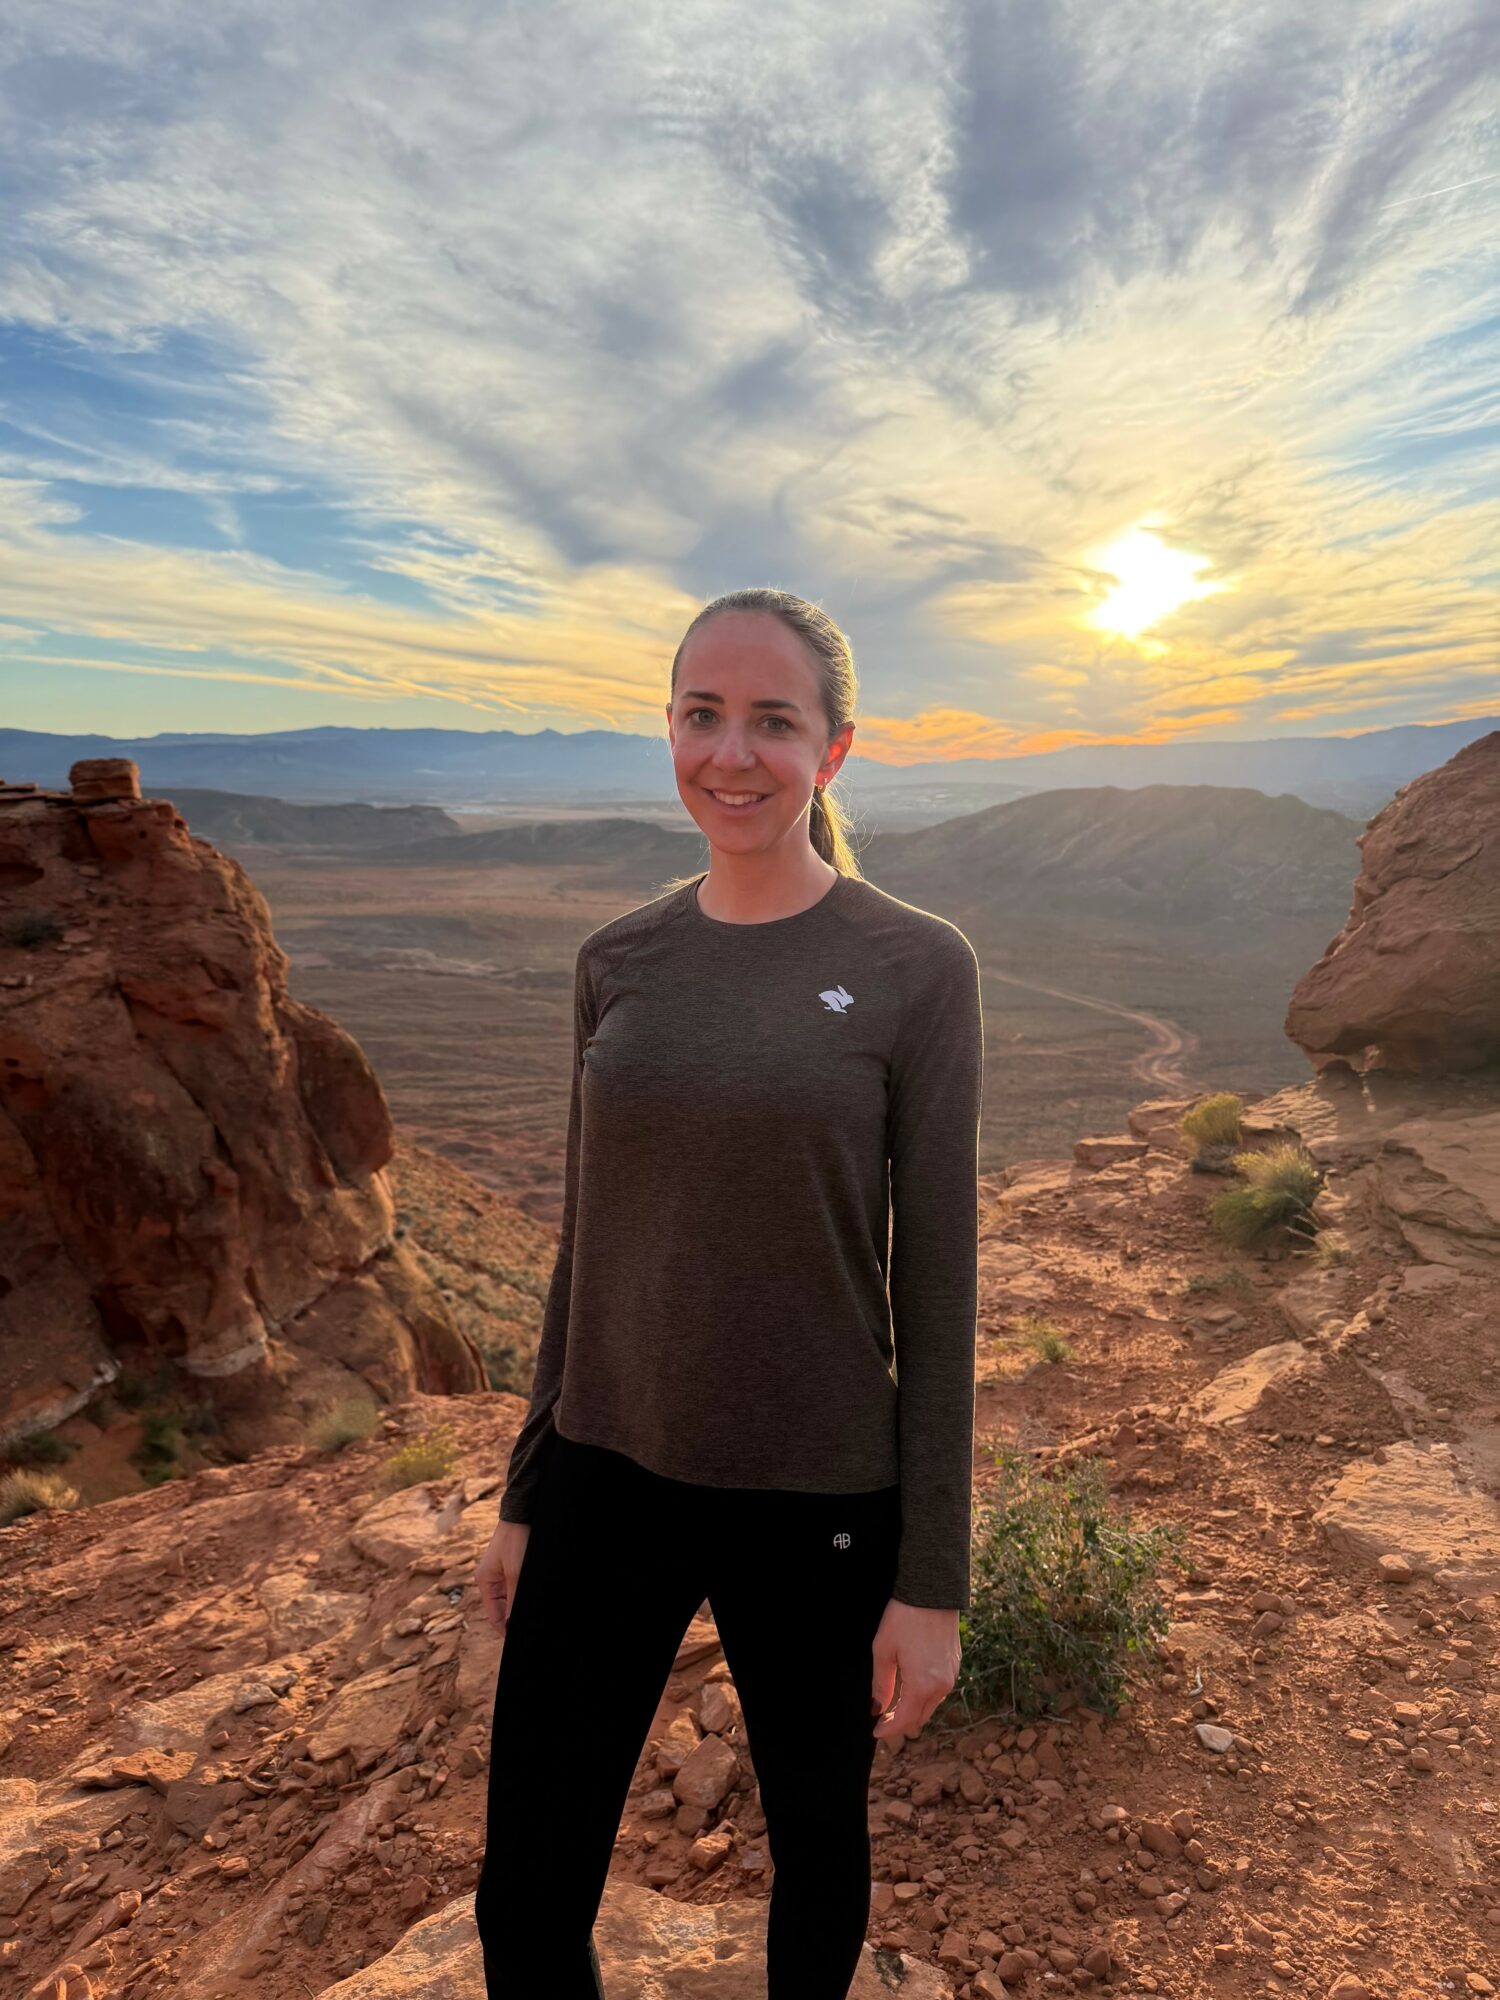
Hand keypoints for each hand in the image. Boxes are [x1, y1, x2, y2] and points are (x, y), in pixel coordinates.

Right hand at [475, 1519, 531, 1632]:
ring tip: (535, 1615)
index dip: (506, 1631)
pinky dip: (525, 1594)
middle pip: (504, 1609)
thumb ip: (514, 1600)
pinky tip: (536, 1598)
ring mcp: (503, 1573)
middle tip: (532, 1628)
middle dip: (516, 1618)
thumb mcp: (516, 1573)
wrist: (523, 1511)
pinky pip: (518, 1588)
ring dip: (522, 1606)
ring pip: (513, 1599)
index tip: (521, 1642)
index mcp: (485, 1582)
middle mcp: (492, 1580)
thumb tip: (513, 1625)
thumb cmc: (515, 1539)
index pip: (494, 1616)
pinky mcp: (514, 1567)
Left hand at [870, 1599, 961, 1740]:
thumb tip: (877, 1708)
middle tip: (882, 1720)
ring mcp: (951, 1675)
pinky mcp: (955, 1664)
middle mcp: (941, 1685)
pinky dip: (925, 1695)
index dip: (889, 1730)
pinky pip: (939, 1690)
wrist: (932, 1591)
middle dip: (901, 1722)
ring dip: (913, 1709)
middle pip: (919, 1717)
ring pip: (931, 1705)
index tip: (875, 1732)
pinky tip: (911, 1686)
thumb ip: (881, 1684)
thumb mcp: (883, 1650)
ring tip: (894, 1704)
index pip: (905, 1720)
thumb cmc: (903, 1618)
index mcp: (922, 1685)